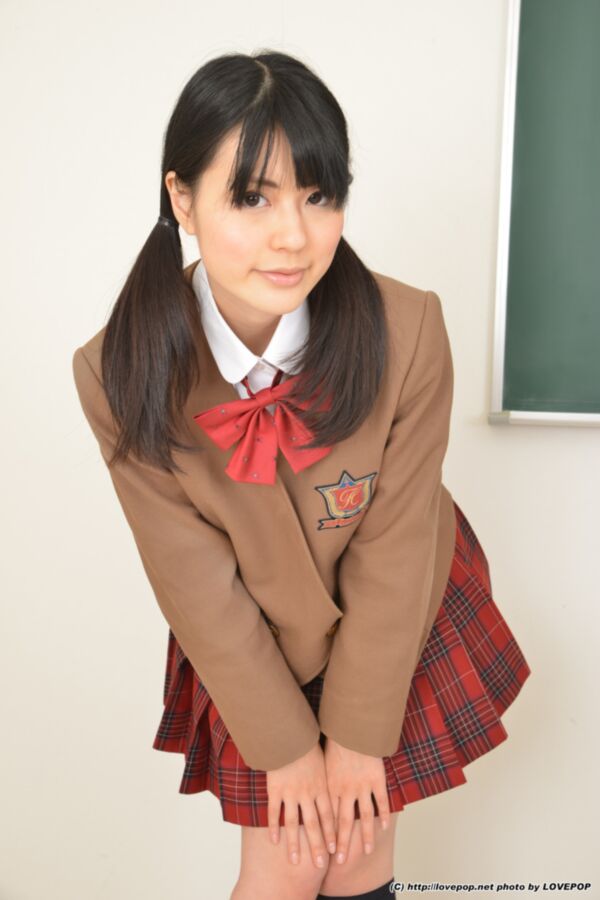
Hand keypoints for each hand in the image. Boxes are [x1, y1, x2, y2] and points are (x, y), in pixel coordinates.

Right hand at [267, 740, 337, 868]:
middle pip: (313, 824)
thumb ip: (329, 775)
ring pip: (293, 824)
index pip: (329, 815)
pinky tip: (274, 841)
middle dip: (317, 846)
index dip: (331, 834)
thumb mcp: (324, 759)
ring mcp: (290, 792)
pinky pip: (274, 812)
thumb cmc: (308, 742)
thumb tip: (341, 783)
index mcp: (322, 786)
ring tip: (295, 860)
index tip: (334, 850)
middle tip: (319, 865)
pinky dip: (274, 827)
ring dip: (295, 844)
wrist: (289, 731)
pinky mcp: (275, 788)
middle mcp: (307, 793)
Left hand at [323, 736, 390, 863]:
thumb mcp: (320, 760)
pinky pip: (381, 802)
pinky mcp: (376, 779)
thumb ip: (316, 777)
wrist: (350, 726)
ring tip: (364, 851)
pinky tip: (384, 827)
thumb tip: (304, 788)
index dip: (326, 835)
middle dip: (340, 844)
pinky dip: (383, 815)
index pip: (327, 817)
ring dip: (364, 836)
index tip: (324, 851)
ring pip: (363, 817)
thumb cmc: (333, 740)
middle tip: (339, 862)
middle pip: (342, 823)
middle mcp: (344, 790)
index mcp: (328, 786)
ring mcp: (361, 786)